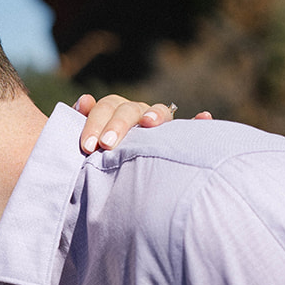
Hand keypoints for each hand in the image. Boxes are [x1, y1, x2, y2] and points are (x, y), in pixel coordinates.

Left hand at [75, 93, 212, 153]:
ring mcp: (158, 124)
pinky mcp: (178, 138)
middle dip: (117, 125)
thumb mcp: (86, 143)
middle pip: (128, 109)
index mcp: (113, 112)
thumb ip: (80, 122)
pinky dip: (198, 122)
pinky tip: (204, 117)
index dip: (95, 122)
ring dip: (156, 115)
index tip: (87, 145)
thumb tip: (84, 100)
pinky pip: (191, 128)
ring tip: (150, 124)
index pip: (105, 107)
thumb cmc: (95, 161)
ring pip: (159, 111)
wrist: (113, 184)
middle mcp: (137, 113)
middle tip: (106, 146)